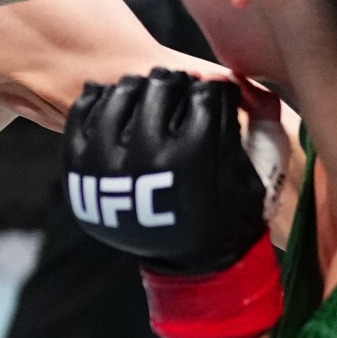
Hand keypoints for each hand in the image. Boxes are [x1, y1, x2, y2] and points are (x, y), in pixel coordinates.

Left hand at [62, 68, 283, 337]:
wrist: (194, 262)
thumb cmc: (230, 212)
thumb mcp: (257, 172)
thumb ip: (257, 120)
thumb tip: (237, 75)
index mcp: (193, 159)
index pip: (204, 93)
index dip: (215, 92)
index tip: (214, 97)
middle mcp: (147, 161)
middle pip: (160, 85)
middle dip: (177, 85)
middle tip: (181, 92)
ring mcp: (106, 166)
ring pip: (120, 92)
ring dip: (140, 88)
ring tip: (150, 98)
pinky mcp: (79, 170)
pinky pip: (82, 112)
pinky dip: (100, 99)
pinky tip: (116, 99)